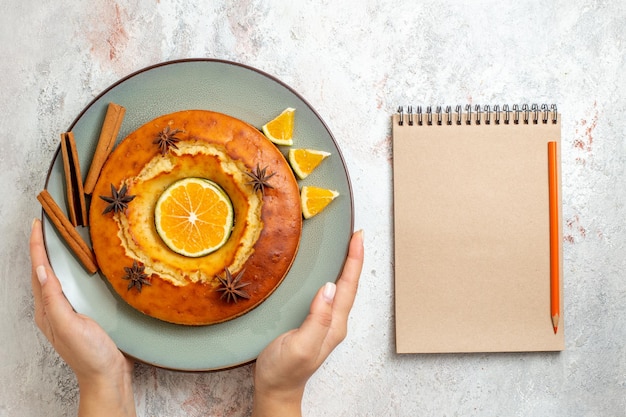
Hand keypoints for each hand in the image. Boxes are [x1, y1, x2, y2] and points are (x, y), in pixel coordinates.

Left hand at [30, 219, 135, 416]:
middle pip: (44, 271)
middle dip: (43, 247)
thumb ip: (54, 299)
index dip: (36, 246)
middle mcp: (54, 308)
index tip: (38, 224)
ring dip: (57, 257)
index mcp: (47, 310)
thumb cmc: (89, 354)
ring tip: (62, 239)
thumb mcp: (69, 325)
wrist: (108, 376)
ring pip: (58, 277)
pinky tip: (84, 267)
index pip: (38, 270)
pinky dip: (74, 271)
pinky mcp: (84, 313)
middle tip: (47, 225)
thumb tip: (42, 271)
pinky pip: (73, 286)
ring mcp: (69, 311)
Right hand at [252, 230, 363, 416]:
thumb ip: (317, 319)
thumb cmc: (283, 371)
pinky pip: (329, 294)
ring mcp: (325, 323)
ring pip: (341, 288)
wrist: (276, 390)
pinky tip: (327, 271)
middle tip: (357, 235)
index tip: (358, 238)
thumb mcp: (299, 346)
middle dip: (354, 258)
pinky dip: (333, 276)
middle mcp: (334, 322)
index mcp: (334, 325)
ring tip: (348, 246)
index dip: (354, 260)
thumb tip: (329, 287)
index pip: (348, 286)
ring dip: (346, 266)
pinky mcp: (315, 322)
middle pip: (349, 284)